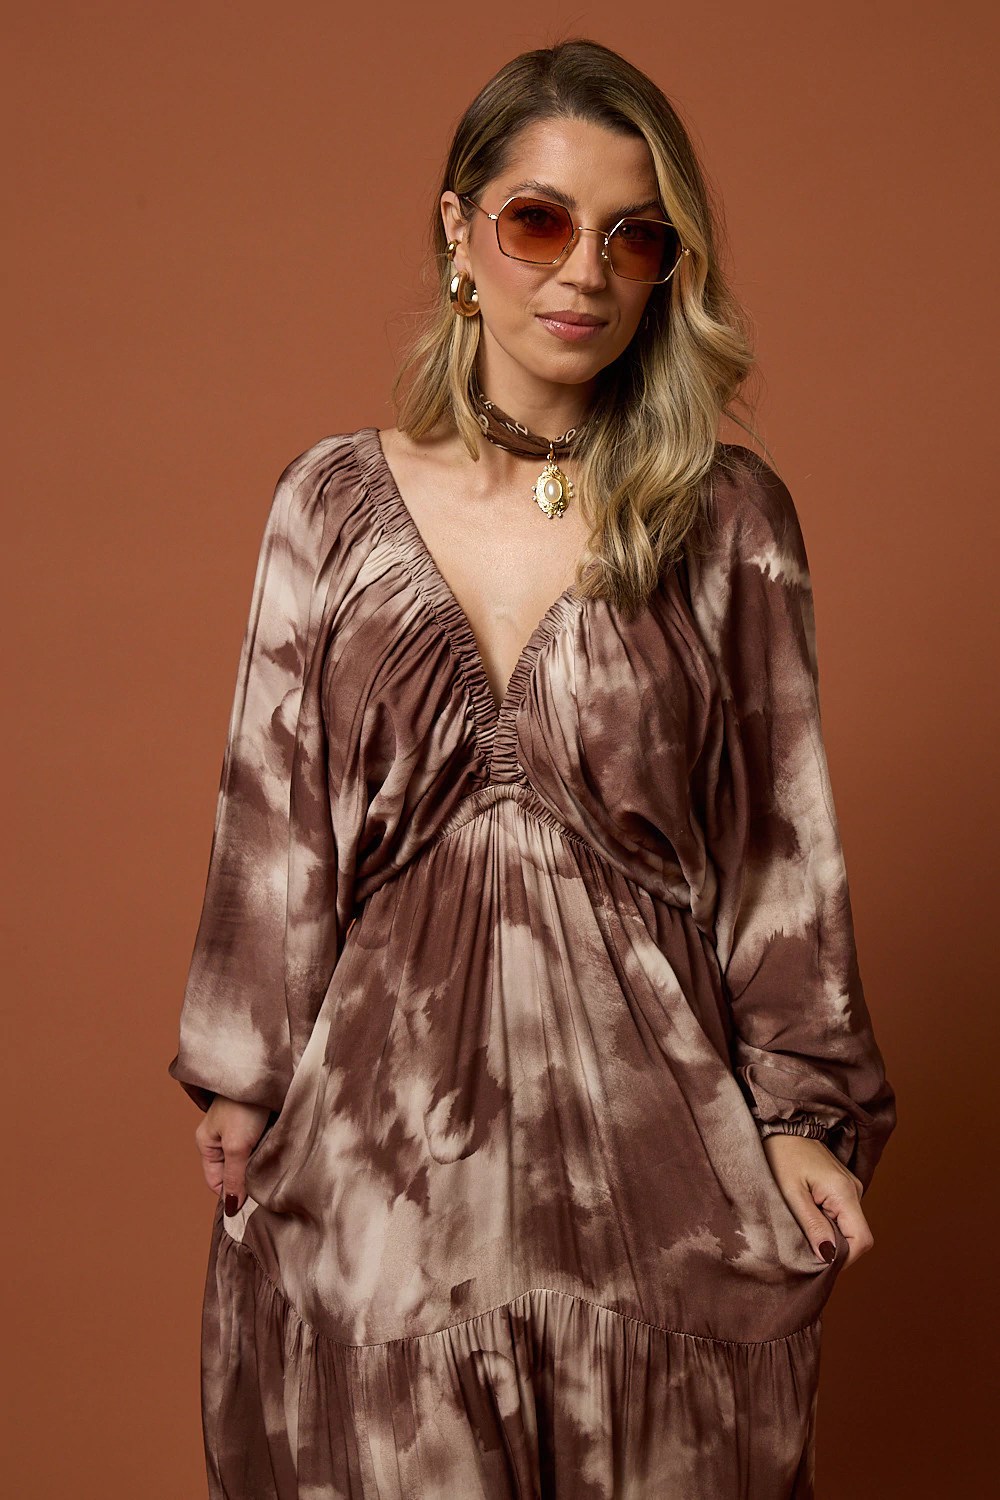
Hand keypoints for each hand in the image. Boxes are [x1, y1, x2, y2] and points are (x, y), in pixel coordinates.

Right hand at [195, 1096, 270, 1216]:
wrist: (265, 1072)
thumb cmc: (244, 1105)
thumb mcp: (237, 1145)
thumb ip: (234, 1177)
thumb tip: (230, 1209)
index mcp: (207, 1143)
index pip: (216, 1181)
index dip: (232, 1193)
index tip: (252, 1199)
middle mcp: (221, 1137)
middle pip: (234, 1171)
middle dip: (249, 1178)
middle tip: (266, 1180)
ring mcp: (240, 1129)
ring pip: (250, 1159)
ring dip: (261, 1163)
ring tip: (273, 1160)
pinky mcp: (258, 1122)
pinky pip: (262, 1146)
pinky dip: (270, 1150)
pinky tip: (279, 1149)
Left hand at [762, 1133, 873, 1269]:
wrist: (781, 1125)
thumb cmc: (781, 1155)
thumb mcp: (791, 1194)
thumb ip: (812, 1226)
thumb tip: (828, 1257)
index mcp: (844, 1192)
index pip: (862, 1241)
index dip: (843, 1258)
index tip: (818, 1260)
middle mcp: (854, 1190)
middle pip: (856, 1236)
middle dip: (834, 1248)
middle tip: (805, 1246)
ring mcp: (850, 1187)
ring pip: (848, 1226)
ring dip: (829, 1234)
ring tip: (803, 1227)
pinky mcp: (842, 1186)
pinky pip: (842, 1214)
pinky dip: (827, 1222)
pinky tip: (807, 1215)